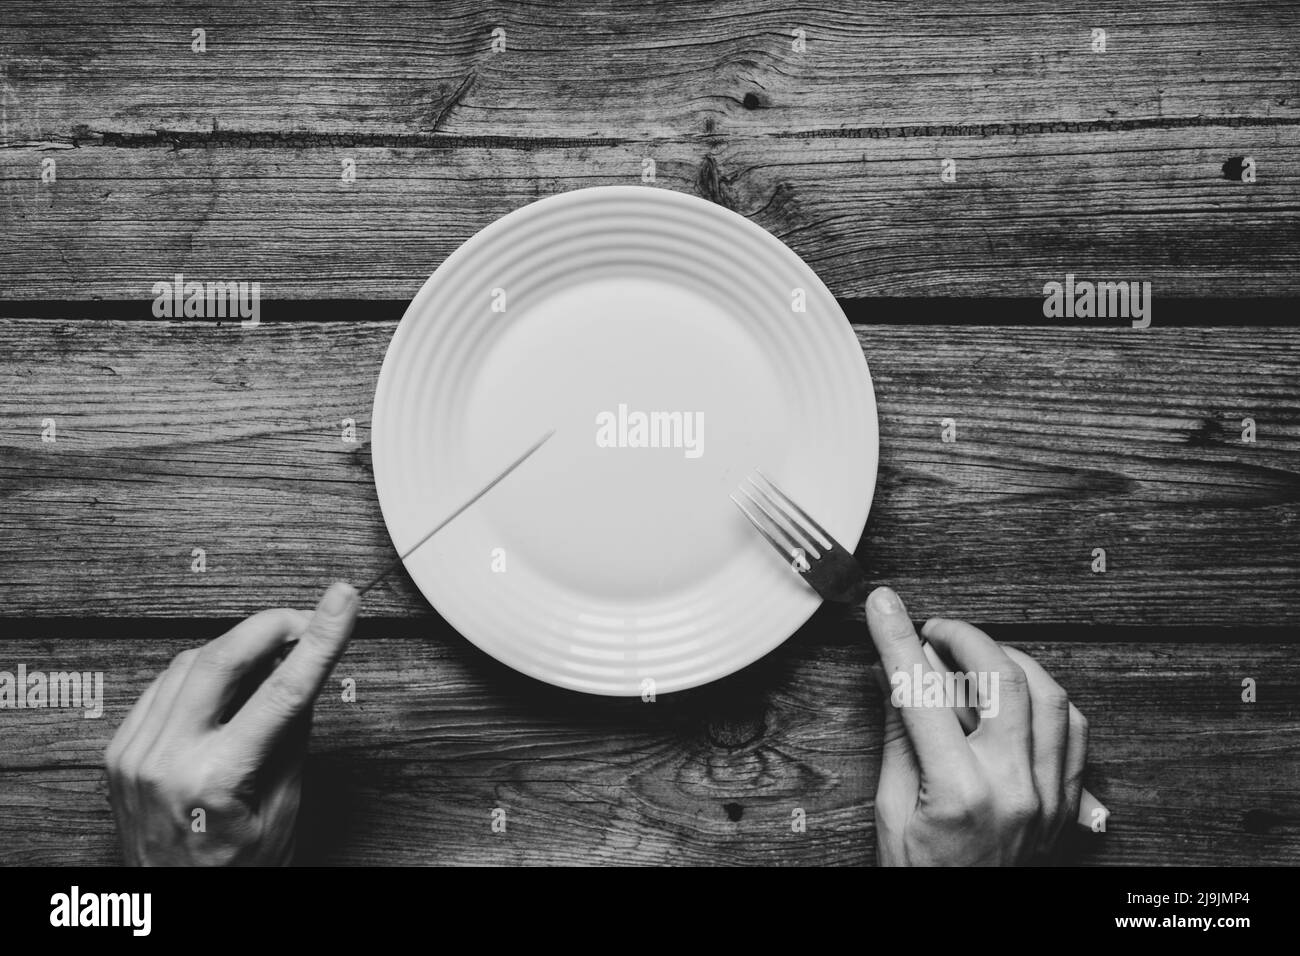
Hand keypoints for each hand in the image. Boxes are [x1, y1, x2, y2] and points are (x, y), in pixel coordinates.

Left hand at [105, 582, 357, 865]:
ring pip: (190, 662)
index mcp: (214, 780)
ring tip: (273, 661)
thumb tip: (303, 671)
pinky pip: (164, 686)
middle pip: (223, 657)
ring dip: (237, 649)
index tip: (342, 601)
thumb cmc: (235, 871)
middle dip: (271, 626)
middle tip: (307, 620)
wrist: (179, 909)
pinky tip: (228, 685)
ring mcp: (134, 754)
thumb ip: (292, 733)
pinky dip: (201, 672)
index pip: (282, 690)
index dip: (320, 638)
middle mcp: (165, 760)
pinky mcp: (120, 751)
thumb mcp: (282, 807)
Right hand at [866, 586, 1091, 864]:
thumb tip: (893, 674)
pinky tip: (1016, 694)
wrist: (966, 932)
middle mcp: (1014, 789)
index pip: (923, 693)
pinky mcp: (1066, 804)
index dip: (898, 640)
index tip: (883, 606)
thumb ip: (898, 736)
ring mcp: (1048, 797)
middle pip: (1003, 679)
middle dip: (964, 638)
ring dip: (1010, 662)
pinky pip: (1074, 732)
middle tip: (934, 630)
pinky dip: (1046, 699)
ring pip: (1050, 697)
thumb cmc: (923, 879)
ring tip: (975, 657)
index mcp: (960, 792)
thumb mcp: (892, 810)